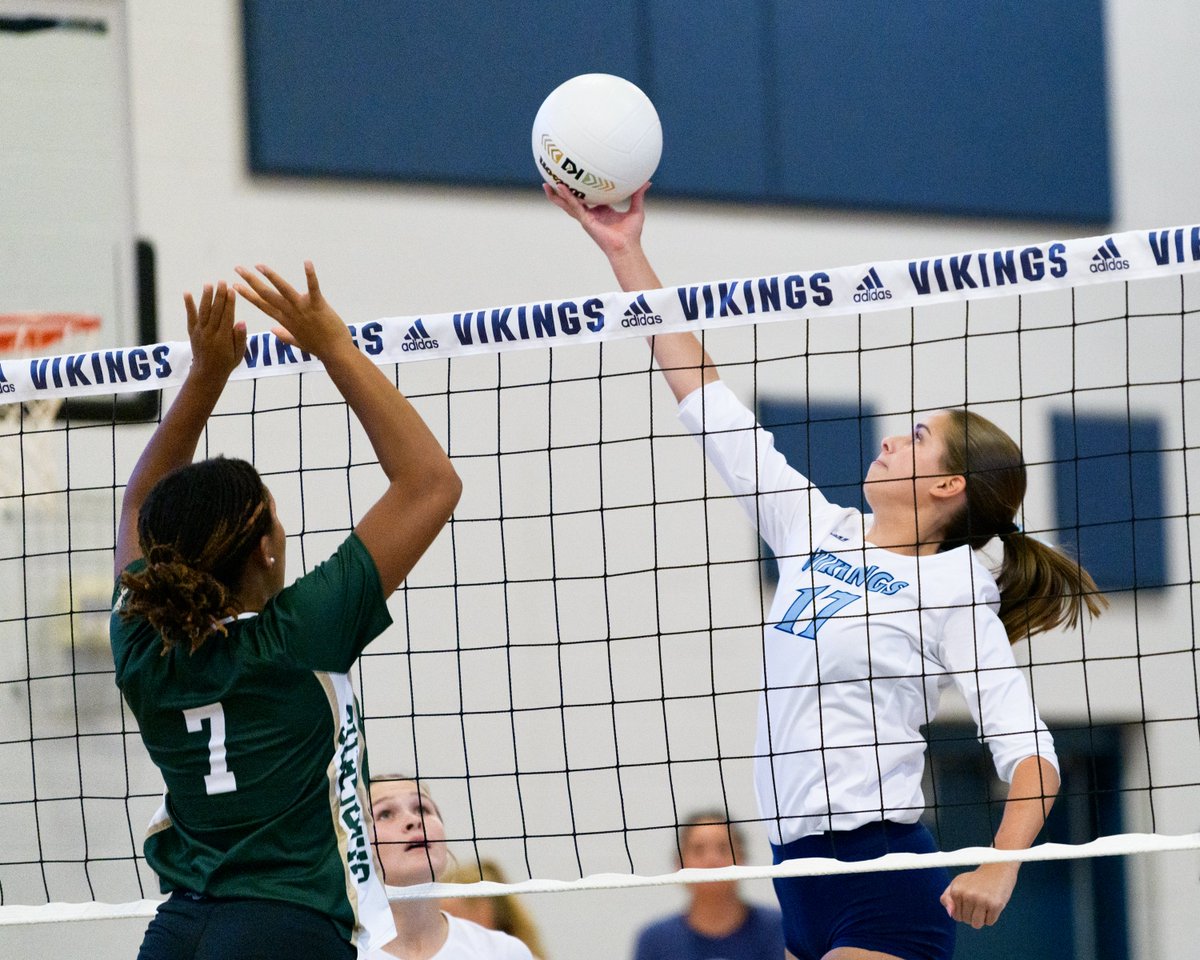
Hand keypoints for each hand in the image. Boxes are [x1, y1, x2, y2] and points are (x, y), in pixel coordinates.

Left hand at [184, 281, 245, 381]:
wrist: (207, 374)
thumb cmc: (227, 363)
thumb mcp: (239, 354)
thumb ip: (240, 337)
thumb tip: (241, 321)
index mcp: (223, 339)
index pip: (227, 316)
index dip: (230, 303)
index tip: (231, 290)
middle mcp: (210, 334)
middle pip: (215, 311)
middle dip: (219, 296)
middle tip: (222, 282)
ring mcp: (200, 332)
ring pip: (203, 312)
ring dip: (205, 297)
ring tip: (208, 284)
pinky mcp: (192, 332)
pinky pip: (190, 317)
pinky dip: (188, 305)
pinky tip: (187, 294)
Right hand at [234, 261, 352, 358]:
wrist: (335, 353)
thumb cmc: (319, 347)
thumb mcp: (298, 342)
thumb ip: (284, 335)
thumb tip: (273, 330)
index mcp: (285, 320)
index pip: (262, 305)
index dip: (248, 295)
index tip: (235, 286)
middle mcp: (290, 313)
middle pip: (266, 295)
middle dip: (251, 281)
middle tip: (238, 269)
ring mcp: (303, 308)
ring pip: (283, 289)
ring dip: (271, 276)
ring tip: (259, 265)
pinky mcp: (318, 305)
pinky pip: (313, 287)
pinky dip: (310, 275)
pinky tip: (306, 262)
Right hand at [542, 180, 649, 258]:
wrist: (627, 247)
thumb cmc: (631, 233)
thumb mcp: (636, 209)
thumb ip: (638, 195)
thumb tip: (647, 182)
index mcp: (600, 211)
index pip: (588, 198)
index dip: (581, 190)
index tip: (576, 179)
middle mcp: (590, 214)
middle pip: (573, 201)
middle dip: (562, 192)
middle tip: (552, 180)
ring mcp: (586, 218)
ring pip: (568, 204)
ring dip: (557, 195)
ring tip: (547, 184)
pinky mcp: (585, 221)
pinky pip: (574, 206)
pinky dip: (567, 197)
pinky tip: (560, 187)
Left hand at [939, 862, 1019, 928]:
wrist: (996, 869)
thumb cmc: (975, 880)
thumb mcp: (957, 884)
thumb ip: (947, 898)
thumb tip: (950, 913)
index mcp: (956, 891)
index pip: (956, 916)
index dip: (963, 912)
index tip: (969, 902)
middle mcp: (967, 895)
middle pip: (966, 921)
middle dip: (972, 915)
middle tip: (978, 901)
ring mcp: (981, 900)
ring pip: (977, 925)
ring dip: (981, 919)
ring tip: (984, 906)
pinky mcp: (995, 905)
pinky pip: (989, 923)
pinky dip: (991, 917)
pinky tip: (992, 904)